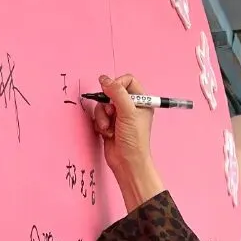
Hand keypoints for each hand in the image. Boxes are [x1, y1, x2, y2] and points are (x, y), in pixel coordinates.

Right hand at [90, 74, 162, 210]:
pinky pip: (98, 116)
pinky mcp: (109, 124)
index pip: (128, 81)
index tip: (112, 92)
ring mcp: (119, 116)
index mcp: (141, 101)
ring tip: (110, 127)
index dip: (117, 84)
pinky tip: (108, 133)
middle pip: (112, 92)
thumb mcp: (128, 112)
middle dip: (108, 104)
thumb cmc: (134, 139)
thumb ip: (117, 93)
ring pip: (103, 105)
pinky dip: (101, 124)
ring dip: (103, 117)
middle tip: (112, 113)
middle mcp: (130, 107)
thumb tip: (104, 79)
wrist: (127, 161)